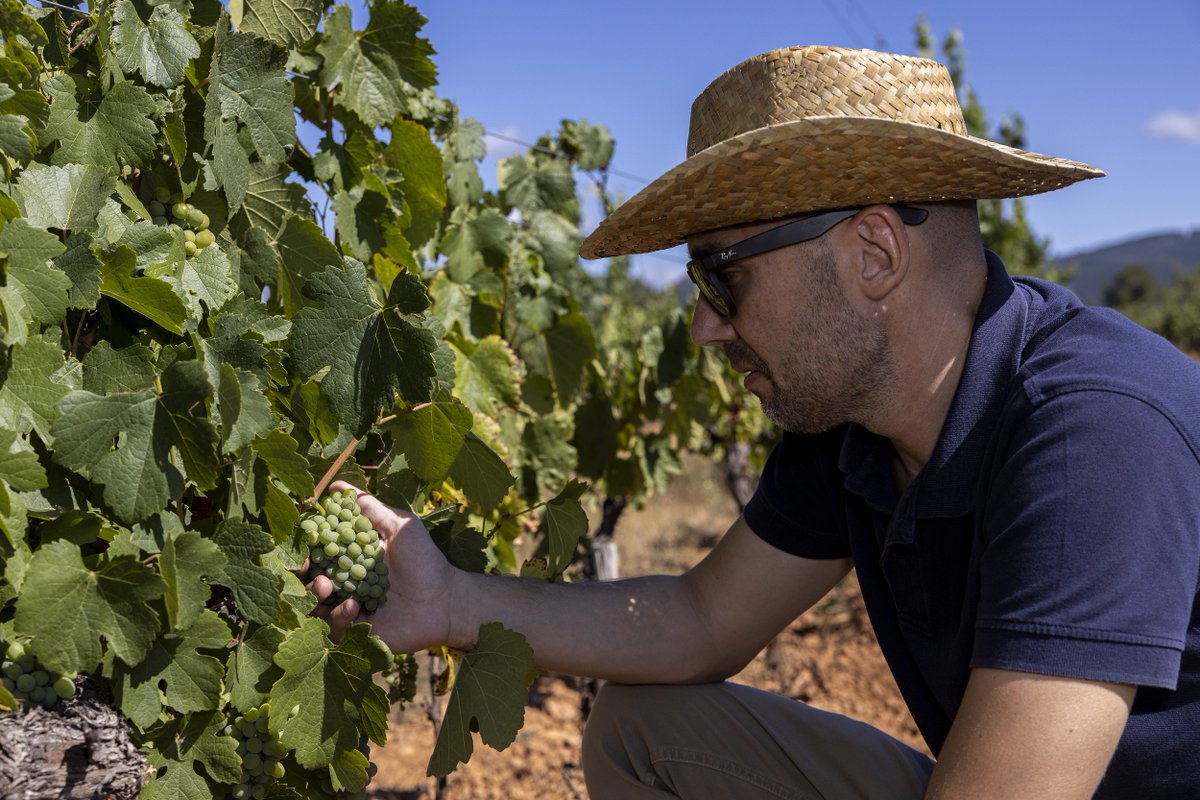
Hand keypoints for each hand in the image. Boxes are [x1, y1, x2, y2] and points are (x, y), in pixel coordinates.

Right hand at [306, 481, 460, 651]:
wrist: (444, 600)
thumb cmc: (424, 560)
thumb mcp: (399, 526)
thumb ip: (370, 507)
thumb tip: (337, 486)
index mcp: (351, 557)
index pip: (317, 551)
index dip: (304, 547)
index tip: (302, 540)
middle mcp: (346, 582)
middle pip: (308, 578)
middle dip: (300, 572)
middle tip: (305, 566)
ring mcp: (348, 607)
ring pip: (314, 605)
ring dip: (314, 593)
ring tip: (325, 585)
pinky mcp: (356, 631)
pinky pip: (333, 627)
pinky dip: (338, 615)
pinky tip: (354, 606)